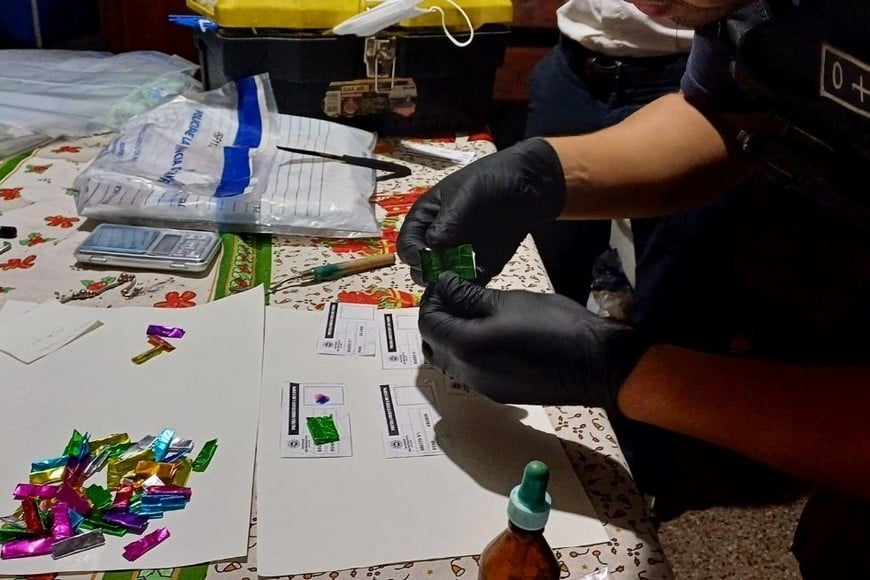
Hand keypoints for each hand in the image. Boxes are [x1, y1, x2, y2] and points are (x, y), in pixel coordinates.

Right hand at [397, 138, 565, 284]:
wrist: (533, 183)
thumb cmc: (494, 179)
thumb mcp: (467, 194)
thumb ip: (448, 222)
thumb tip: (431, 247)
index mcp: (427, 216)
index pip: (407, 243)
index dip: (414, 254)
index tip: (426, 259)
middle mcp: (439, 238)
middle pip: (422, 266)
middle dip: (430, 272)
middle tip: (446, 271)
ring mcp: (460, 253)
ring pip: (444, 278)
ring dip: (450, 282)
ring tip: (463, 276)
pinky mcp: (481, 265)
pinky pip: (469, 282)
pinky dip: (470, 285)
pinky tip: (479, 278)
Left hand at [419, 272, 646, 411]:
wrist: (596, 365)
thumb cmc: (555, 325)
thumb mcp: (509, 301)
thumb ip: (469, 295)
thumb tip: (444, 286)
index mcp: (466, 347)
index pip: (428, 324)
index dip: (432, 300)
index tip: (447, 282)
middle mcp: (467, 374)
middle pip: (433, 346)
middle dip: (437, 321)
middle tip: (455, 297)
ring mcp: (483, 388)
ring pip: (450, 362)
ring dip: (451, 338)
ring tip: (473, 314)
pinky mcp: (500, 394)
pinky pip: (470, 373)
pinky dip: (468, 353)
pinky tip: (490, 336)